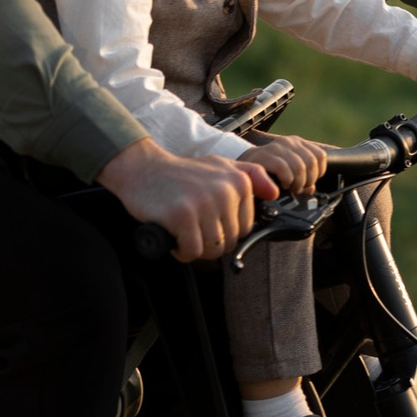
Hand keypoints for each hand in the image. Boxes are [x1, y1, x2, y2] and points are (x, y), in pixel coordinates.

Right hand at [97, 138, 272, 260]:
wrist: (143, 169)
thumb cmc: (181, 173)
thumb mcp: (220, 165)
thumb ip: (251, 176)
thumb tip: (274, 193)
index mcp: (238, 182)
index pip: (244, 229)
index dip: (224, 231)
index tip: (207, 221)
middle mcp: (225, 191)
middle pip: (229, 242)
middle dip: (209, 242)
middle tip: (192, 226)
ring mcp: (204, 203)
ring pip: (212, 249)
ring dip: (194, 248)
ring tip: (182, 230)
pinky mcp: (183, 216)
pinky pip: (192, 251)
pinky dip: (181, 251)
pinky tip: (173, 235)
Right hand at [240, 134, 328, 193]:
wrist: (243, 165)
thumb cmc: (268, 171)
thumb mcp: (288, 171)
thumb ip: (303, 179)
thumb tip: (311, 189)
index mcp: (298, 143)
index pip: (320, 156)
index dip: (317, 173)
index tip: (307, 182)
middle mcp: (289, 142)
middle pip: (311, 163)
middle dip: (307, 181)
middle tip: (297, 188)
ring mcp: (277, 147)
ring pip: (300, 167)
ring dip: (297, 183)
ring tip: (289, 187)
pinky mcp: (266, 155)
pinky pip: (284, 169)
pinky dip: (286, 180)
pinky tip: (282, 185)